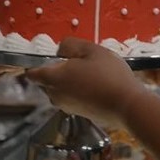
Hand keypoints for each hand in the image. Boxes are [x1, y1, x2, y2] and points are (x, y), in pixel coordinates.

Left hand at [25, 38, 147, 127]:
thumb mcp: (92, 50)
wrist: (127, 105)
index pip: (32, 73)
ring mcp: (67, 107)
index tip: (49, 58)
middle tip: (77, 63)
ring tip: (89, 74)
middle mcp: (56, 95)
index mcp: (55, 77)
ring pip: (59, 91)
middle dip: (55, 72)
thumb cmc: (109, 74)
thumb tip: (60, 50)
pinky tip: (95, 86)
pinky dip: (77, 92)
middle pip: (46, 82)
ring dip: (67, 82)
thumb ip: (71, 45)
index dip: (35, 64)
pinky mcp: (79, 114)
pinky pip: (71, 99)